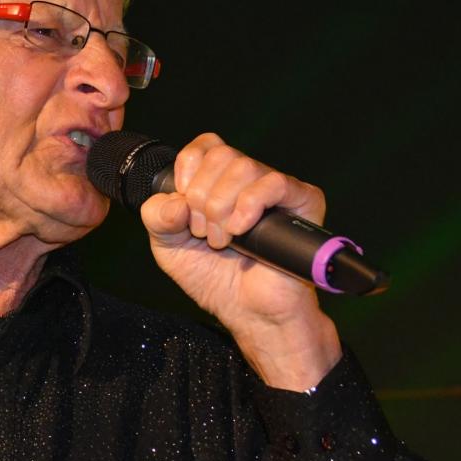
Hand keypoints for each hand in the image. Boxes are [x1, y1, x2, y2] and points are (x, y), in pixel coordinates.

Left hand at [139, 133, 339, 388]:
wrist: (248, 313)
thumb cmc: (214, 279)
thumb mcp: (168, 247)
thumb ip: (157, 217)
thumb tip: (174, 199)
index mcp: (219, 181)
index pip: (205, 146)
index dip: (188, 172)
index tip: (185, 207)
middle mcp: (249, 179)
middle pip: (220, 154)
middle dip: (201, 198)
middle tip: (205, 234)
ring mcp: (277, 189)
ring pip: (243, 166)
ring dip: (221, 208)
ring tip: (224, 240)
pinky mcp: (303, 203)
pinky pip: (275, 183)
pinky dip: (250, 204)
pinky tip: (241, 229)